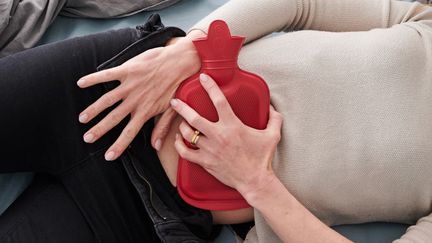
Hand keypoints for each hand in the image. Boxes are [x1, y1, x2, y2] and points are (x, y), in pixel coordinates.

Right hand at [77, 34, 201, 160]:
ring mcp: (131, 85)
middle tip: (87, 139)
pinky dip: (94, 78)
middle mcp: (136, 100)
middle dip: (100, 129)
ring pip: (107, 100)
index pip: (130, 132)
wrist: (182, 61)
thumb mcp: (173, 109)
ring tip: (82, 118)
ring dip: (94, 109)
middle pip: (114, 118)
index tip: (108, 156)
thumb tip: (155, 146)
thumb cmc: (179, 85)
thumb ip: (162, 127)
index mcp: (146, 110)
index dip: (119, 145)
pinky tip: (80, 83)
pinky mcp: (128, 69)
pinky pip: (107, 75)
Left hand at [170, 73, 282, 197]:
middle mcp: (219, 136)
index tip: (203, 78)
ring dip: (182, 126)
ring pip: (188, 134)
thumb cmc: (262, 159)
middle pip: (194, 118)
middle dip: (182, 108)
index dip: (210, 87)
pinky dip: (179, 145)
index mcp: (233, 126)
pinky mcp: (205, 162)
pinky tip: (178, 140)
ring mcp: (210, 149)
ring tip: (181, 122)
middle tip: (175, 101)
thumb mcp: (273, 135)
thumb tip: (273, 108)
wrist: (255, 181)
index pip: (219, 101)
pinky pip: (185, 152)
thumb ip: (274, 119)